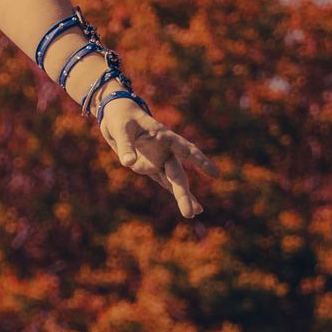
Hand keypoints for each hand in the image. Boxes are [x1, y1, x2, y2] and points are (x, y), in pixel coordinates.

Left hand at [101, 102, 215, 219]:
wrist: (117, 118)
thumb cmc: (122, 118)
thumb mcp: (121, 129)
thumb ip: (126, 145)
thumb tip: (129, 163)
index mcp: (165, 137)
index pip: (185, 149)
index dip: (199, 161)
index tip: (214, 173)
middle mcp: (166, 151)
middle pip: (178, 174)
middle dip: (184, 193)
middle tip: (192, 211)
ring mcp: (159, 161)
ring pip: (174, 182)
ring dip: (184, 198)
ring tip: (194, 213)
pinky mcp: (151, 168)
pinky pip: (165, 183)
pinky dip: (175, 194)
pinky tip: (191, 208)